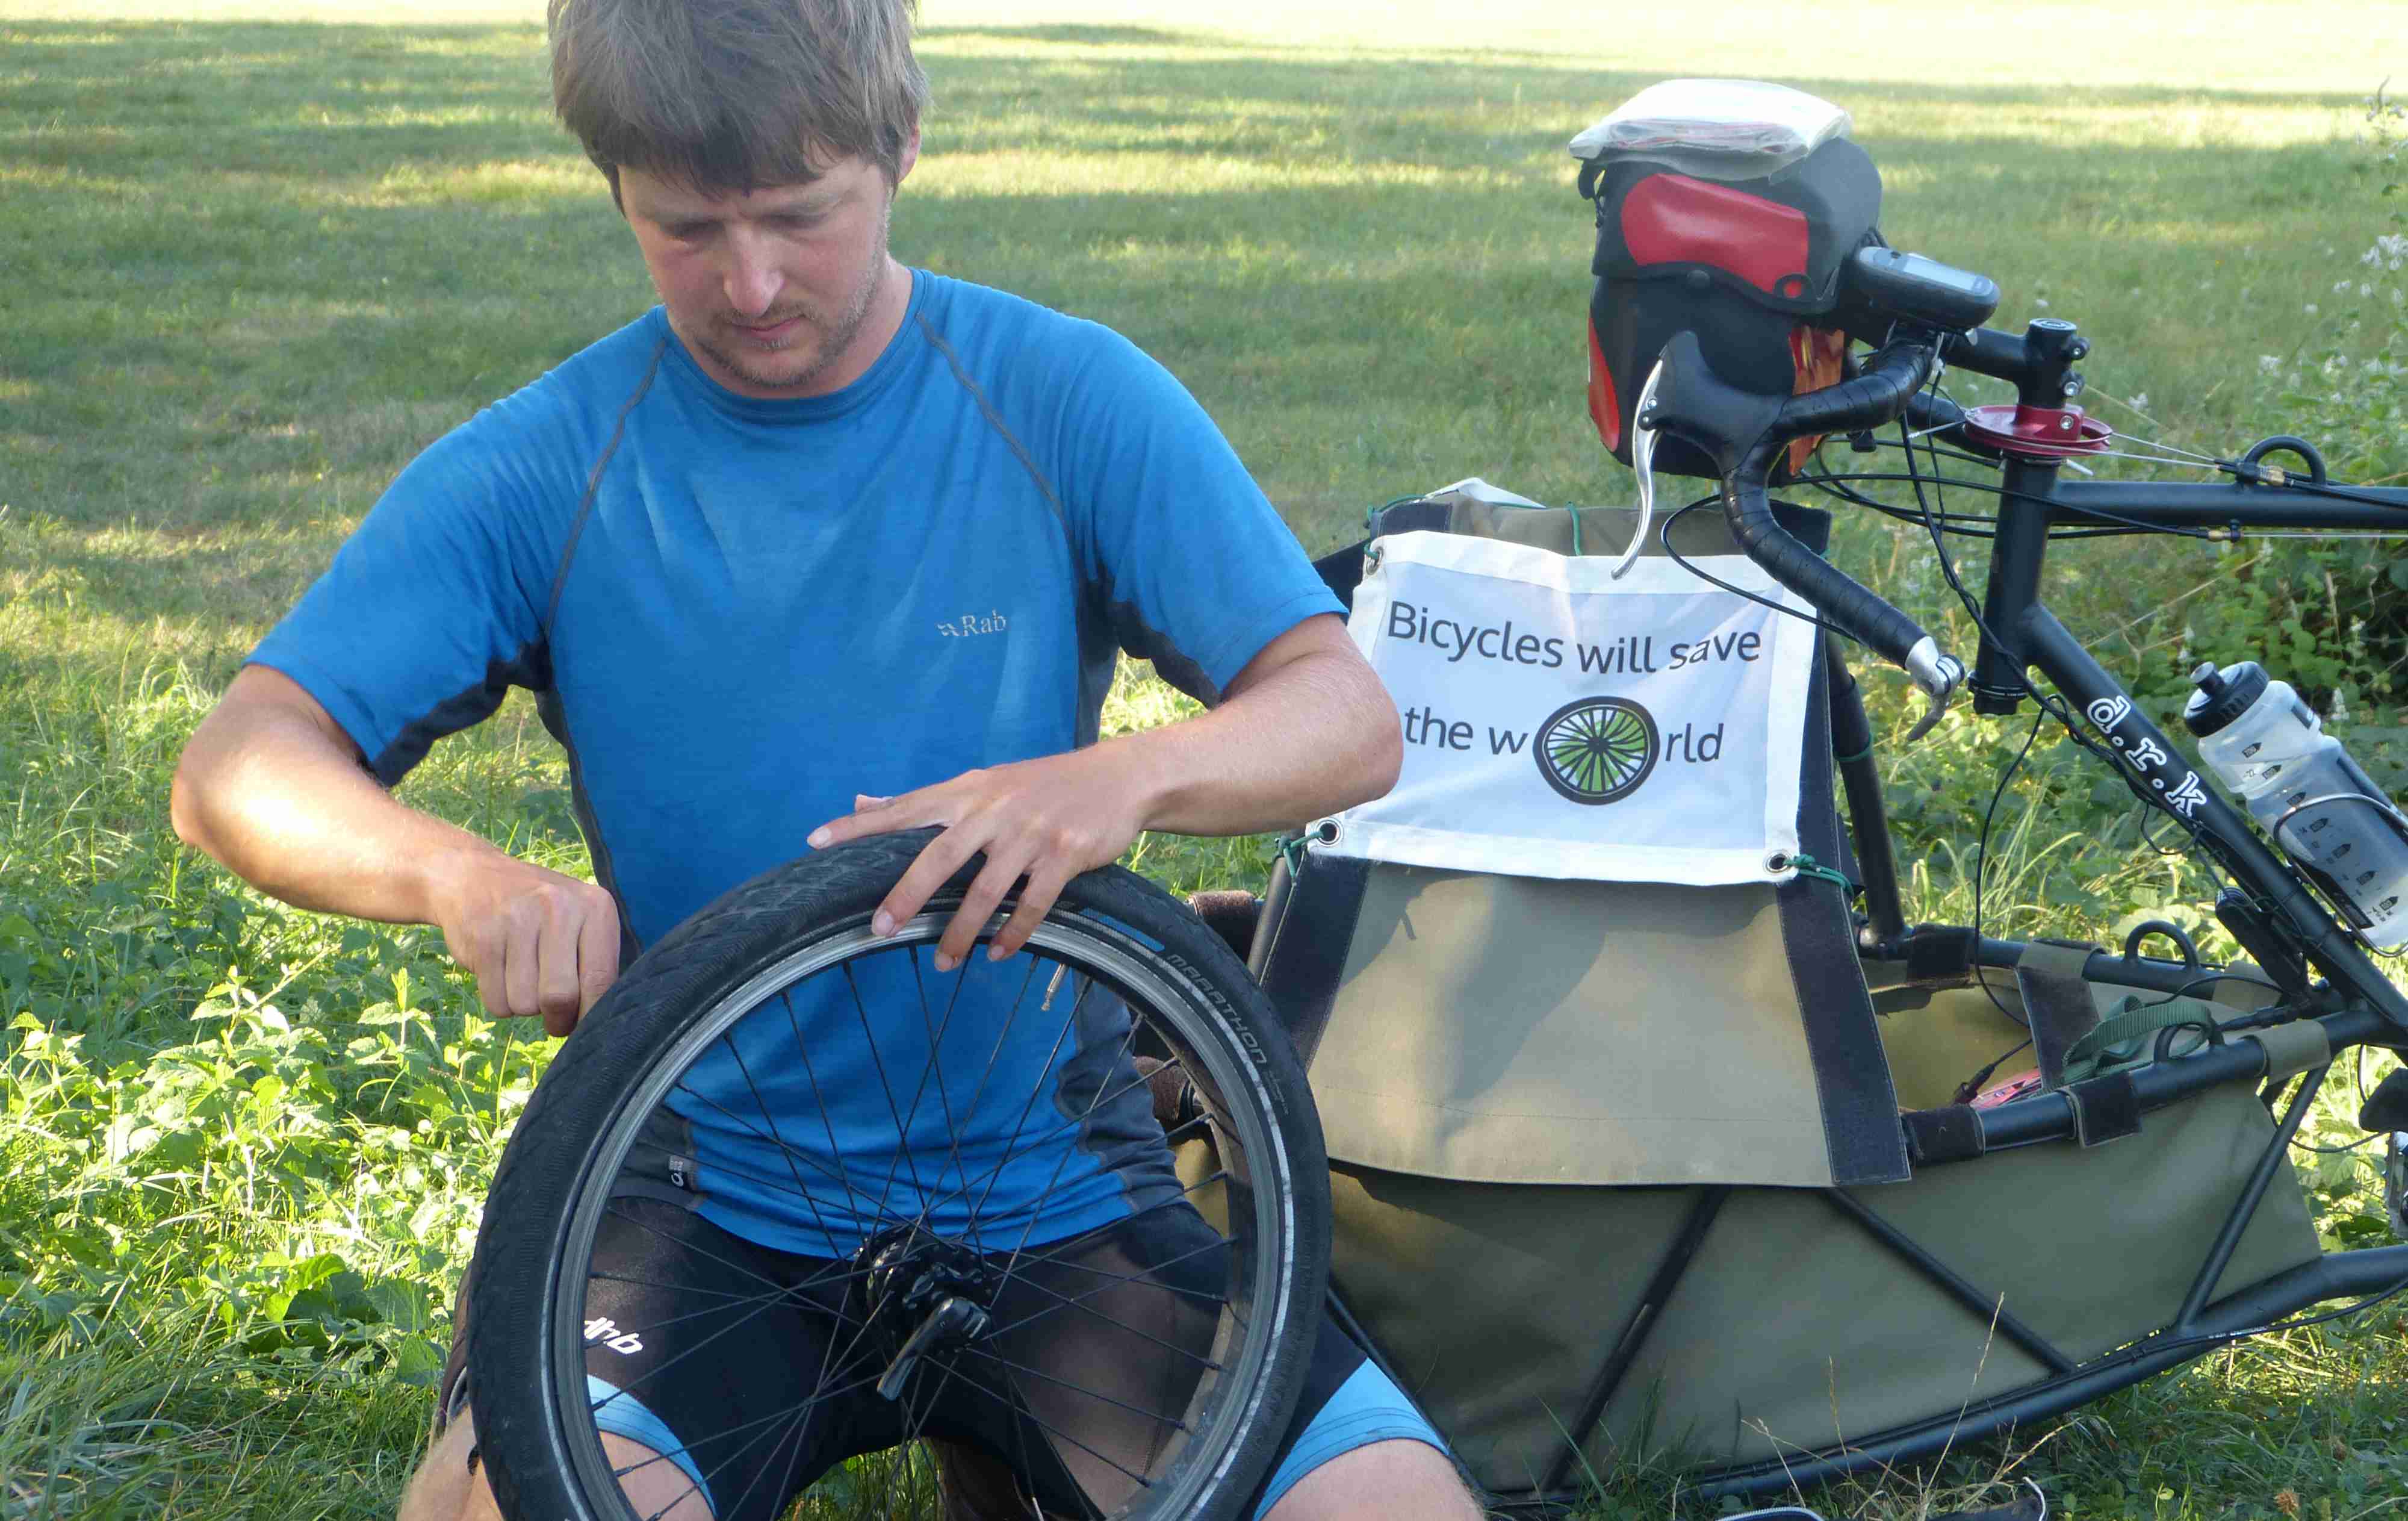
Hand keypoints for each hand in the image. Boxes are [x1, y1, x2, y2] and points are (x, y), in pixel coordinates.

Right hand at [425, 848, 621, 1036]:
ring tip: (523, 979)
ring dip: (524, 1007)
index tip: (584, 1025)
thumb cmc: (541, 913)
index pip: (601, 979)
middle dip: (557, 1020)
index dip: (592, 1015)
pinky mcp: (483, 938)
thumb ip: (596, 965)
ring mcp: (517, 920)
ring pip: (524, 1005)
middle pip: (559, 998)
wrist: (475, 877)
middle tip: (554, 1018)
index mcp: (595, 907)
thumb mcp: (580, 923)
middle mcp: (559, 908)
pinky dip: (499, 1002)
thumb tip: (600, 1024)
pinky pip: (495, 1002)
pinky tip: (501, 974)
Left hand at [805, 751, 1150, 970]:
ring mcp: (1030, 834)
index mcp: (967, 792)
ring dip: (962, 932)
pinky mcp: (1064, 855)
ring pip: (986, 891)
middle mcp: (993, 810)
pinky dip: (1014, 933)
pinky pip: (1033, 904)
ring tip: (943, 962)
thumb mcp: (982, 783)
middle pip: (939, 856)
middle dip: (906, 895)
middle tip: (880, 930)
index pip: (903, 808)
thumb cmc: (1040, 785)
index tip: (815, 842)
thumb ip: (924, 800)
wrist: (1117, 778)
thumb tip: (865, 801)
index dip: (858, 825)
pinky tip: (998, 954)